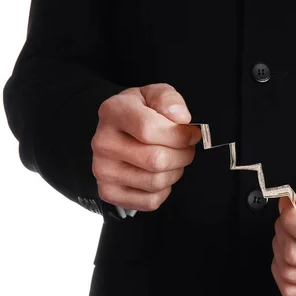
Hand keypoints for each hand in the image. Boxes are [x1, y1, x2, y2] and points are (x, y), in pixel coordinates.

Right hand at [91, 83, 200, 211]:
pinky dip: (164, 191)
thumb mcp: (155, 94)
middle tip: (186, 148)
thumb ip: (169, 100)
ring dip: (175, 172)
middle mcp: (103, 142)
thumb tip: (180, 118)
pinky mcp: (108, 192)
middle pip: (156, 160)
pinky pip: (150, 201)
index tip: (192, 134)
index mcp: (113, 112)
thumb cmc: (141, 112)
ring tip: (173, 159)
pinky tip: (159, 174)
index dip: (179, 135)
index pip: (149, 129)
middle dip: (182, 155)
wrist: (118, 130)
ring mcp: (103, 170)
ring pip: (156, 182)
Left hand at [272, 177, 295, 295]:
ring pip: (288, 272)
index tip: (288, 205)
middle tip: (288, 215)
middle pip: (295, 256)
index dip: (291, 219)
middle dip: (283, 230)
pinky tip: (290, 251)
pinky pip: (290, 288)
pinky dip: (280, 269)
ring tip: (290, 231)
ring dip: (280, 248)